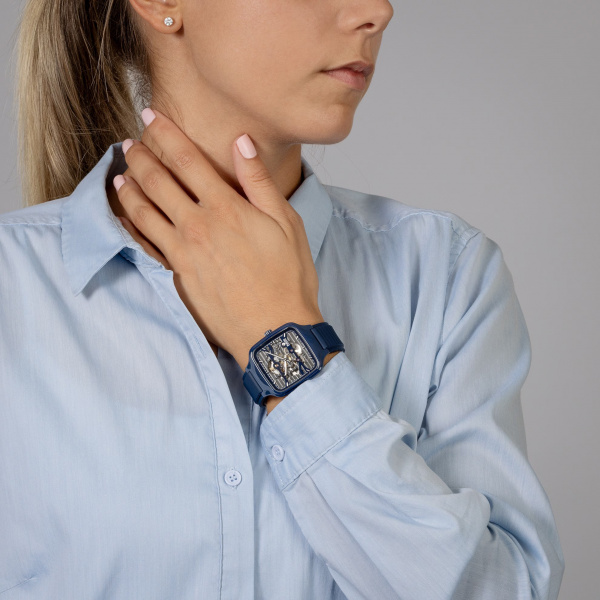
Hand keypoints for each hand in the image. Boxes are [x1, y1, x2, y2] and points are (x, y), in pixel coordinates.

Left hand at [113, 109, 323, 369]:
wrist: (274, 330)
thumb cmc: (287, 278)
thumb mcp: (286, 223)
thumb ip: (259, 182)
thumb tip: (241, 142)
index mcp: (226, 208)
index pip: (187, 160)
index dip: (166, 134)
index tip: (150, 116)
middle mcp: (198, 226)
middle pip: (158, 182)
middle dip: (141, 157)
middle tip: (129, 143)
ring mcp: (183, 253)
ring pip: (144, 212)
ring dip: (130, 189)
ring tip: (120, 174)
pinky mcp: (177, 276)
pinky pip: (145, 245)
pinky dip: (131, 226)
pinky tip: (125, 217)